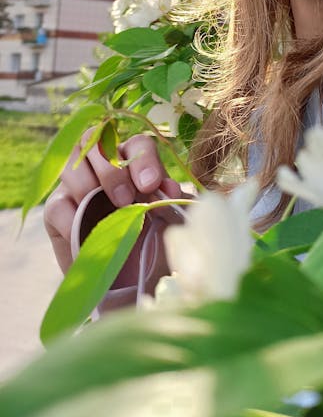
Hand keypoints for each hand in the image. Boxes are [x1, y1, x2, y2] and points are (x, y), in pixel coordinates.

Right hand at [43, 131, 182, 274]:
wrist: (133, 275)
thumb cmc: (155, 238)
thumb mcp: (171, 219)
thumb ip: (172, 201)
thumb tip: (170, 190)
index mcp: (135, 160)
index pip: (138, 145)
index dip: (143, 160)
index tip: (151, 186)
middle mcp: (104, 165)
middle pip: (97, 142)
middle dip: (111, 170)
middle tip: (125, 199)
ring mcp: (77, 184)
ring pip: (71, 163)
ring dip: (87, 184)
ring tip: (103, 213)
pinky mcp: (57, 211)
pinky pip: (56, 205)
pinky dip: (71, 218)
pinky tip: (87, 234)